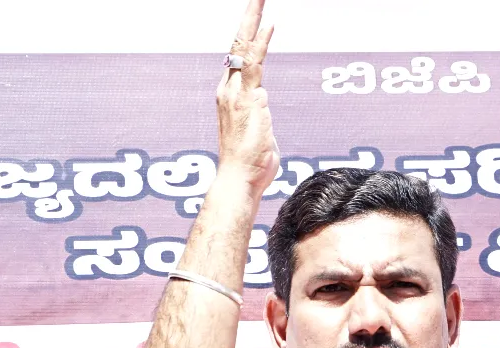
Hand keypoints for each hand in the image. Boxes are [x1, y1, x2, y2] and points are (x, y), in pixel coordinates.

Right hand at [215, 0, 279, 200]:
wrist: (239, 180)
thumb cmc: (249, 164)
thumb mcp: (259, 133)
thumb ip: (260, 114)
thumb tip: (262, 102)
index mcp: (231, 97)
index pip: (239, 59)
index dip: (247, 35)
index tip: (256, 16)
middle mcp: (230, 91)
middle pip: (237, 46)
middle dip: (248, 18)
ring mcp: (237, 94)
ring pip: (244, 48)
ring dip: (252, 21)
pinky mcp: (248, 99)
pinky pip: (254, 64)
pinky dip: (261, 43)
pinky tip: (269, 24)